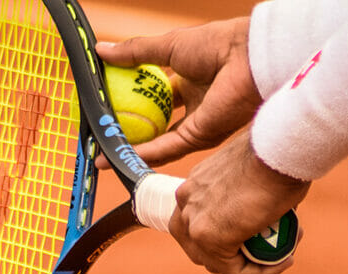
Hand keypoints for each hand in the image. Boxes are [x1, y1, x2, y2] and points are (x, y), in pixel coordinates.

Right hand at [95, 17, 261, 167]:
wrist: (247, 58)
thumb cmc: (215, 44)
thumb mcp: (167, 45)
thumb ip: (134, 52)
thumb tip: (100, 51)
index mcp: (188, 81)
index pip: (152, 96)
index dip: (129, 100)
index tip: (106, 105)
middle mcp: (193, 105)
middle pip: (155, 123)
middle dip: (128, 130)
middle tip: (101, 133)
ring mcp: (196, 123)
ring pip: (157, 141)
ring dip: (130, 148)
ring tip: (102, 153)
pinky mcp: (199, 137)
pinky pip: (166, 148)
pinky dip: (142, 153)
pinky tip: (119, 154)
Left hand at [169, 132, 308, 273]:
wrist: (277, 149)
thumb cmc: (276, 154)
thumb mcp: (254, 172)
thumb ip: (247, 194)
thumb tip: (264, 211)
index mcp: (193, 186)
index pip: (196, 223)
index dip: (224, 238)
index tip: (256, 237)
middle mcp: (185, 203)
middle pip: (198, 248)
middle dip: (232, 256)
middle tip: (267, 252)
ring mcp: (193, 221)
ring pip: (216, 263)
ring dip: (251, 266)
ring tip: (283, 254)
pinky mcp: (208, 237)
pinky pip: (234, 270)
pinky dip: (260, 273)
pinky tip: (285, 261)